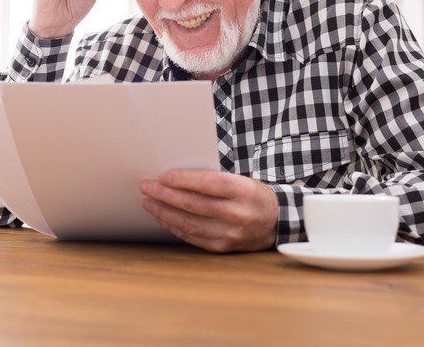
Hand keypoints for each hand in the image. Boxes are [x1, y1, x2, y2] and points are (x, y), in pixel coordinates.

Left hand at [140, 170, 277, 252]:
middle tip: (146, 187)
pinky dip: (174, 226)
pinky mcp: (223, 247)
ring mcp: (230, 233)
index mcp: (243, 191)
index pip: (206, 184)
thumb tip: (176, 177)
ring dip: (164, 212)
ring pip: (189, 223)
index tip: (162, 176)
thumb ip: (213, 179)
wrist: (277, 220)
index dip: (182, 180)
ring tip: (149, 202)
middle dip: (164, 195)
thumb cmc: (252, 194)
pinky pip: (193, 237)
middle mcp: (237, 214)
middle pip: (193, 204)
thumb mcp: (240, 179)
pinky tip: (163, 218)